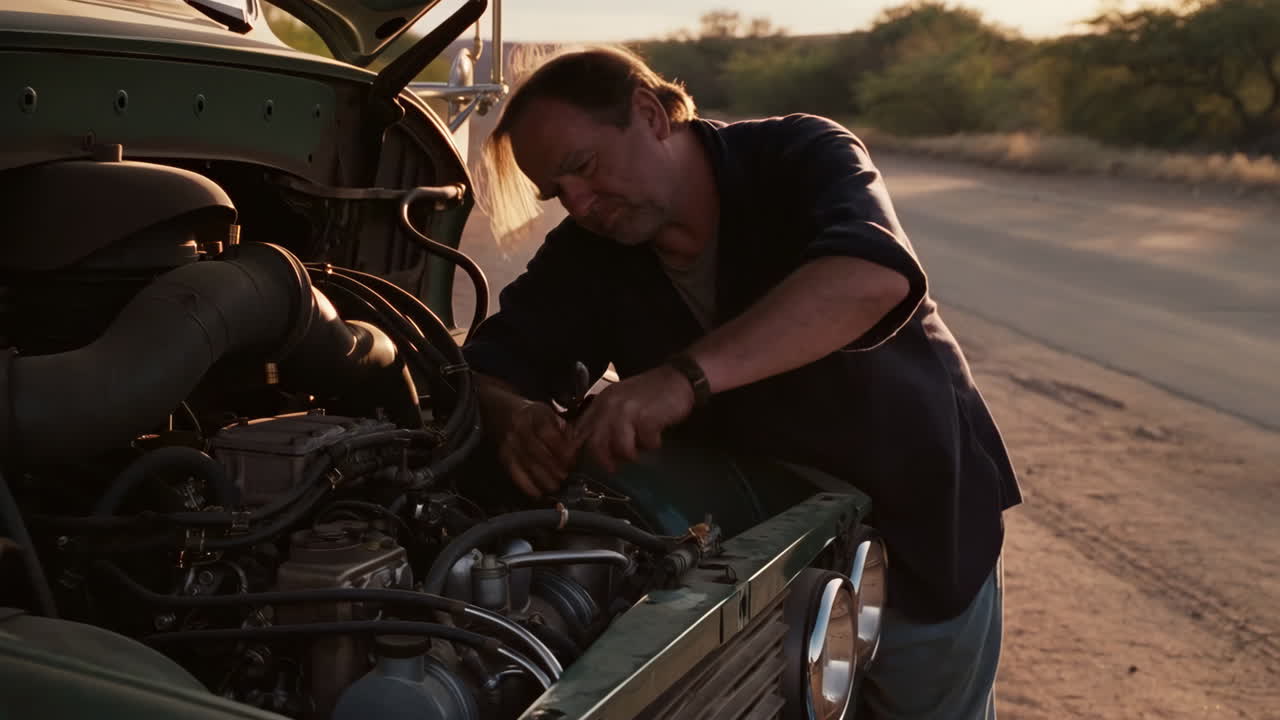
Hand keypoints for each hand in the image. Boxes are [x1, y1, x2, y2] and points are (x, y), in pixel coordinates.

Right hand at [494, 400, 576, 496]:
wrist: (501, 411)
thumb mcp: (549, 413)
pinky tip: (537, 493)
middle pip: (536, 450)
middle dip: (553, 466)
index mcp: (535, 414)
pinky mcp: (503, 454)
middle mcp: (519, 427)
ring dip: (542, 478)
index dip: (560, 448)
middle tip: (564, 476)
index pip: (547, 433)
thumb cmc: (532, 416)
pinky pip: (514, 472)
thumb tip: (575, 446)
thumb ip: (563, 429)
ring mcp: (509, 442)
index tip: (571, 460)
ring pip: (526, 463)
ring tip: (554, 486)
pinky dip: (526, 485)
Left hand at [572, 365, 694, 474]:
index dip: (577, 450)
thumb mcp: (620, 402)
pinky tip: (656, 437)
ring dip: (632, 453)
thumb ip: (605, 420)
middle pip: (595, 444)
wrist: (678, 378)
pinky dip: (652, 444)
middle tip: (614, 468)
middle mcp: (609, 405)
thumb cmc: (649, 394)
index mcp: (601, 402)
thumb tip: (594, 448)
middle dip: (605, 460)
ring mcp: (627, 411)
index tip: (581, 465)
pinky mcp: (646, 418)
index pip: (579, 430)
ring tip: (641, 449)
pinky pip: (645, 443)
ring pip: (620, 448)